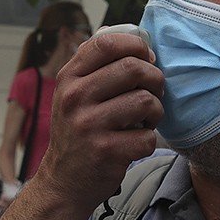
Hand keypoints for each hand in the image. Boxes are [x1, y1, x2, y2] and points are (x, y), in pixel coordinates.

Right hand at [39, 32, 163, 211]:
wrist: (64, 181)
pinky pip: (147, 136)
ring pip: (145, 100)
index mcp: (68, 78)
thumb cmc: (77, 132)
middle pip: (133, 68)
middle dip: (155, 79)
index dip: (136, 45)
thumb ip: (94, 66)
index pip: (106, 43)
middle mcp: (75, 98)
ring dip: (156, 111)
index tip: (146, 59)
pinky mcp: (106, 151)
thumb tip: (126, 37)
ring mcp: (89, 125)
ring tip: (146, 119)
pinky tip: (135, 143)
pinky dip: (149, 141)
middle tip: (153, 92)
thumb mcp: (73, 94)